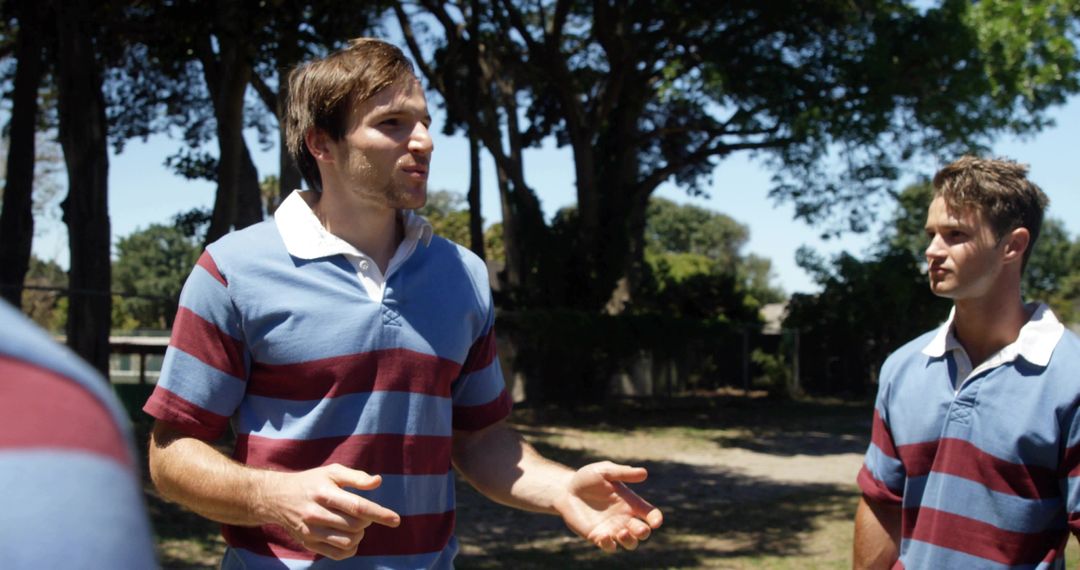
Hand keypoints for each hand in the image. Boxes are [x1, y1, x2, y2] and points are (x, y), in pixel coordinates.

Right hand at [260, 463, 400, 559]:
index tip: (396, 520)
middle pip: (355, 525)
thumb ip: (356, 477)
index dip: (379, 514)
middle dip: (367, 521)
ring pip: (348, 542)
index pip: (357, 506)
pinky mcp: (308, 543)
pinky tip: (350, 538)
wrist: (277, 498)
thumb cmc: (312, 482)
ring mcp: (310, 531)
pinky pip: (338, 554)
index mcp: (324, 492)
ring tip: (355, 525)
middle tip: (362, 514)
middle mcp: (315, 513)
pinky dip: (351, 549)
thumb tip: (378, 482)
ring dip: (360, 535)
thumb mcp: (332, 472)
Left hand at [553, 461, 663, 552]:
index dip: (656, 519)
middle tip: (638, 529)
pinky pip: (609, 546)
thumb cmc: (588, 478)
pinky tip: (604, 536)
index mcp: (630, 502)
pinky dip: (609, 544)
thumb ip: (623, 473)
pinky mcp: (598, 536)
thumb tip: (644, 473)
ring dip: (630, 541)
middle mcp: (624, 518)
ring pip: (630, 543)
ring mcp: (612, 529)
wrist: (566, 490)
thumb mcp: (604, 471)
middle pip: (642, 532)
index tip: (655, 522)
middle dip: (643, 533)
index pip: (650, 513)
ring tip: (622, 532)